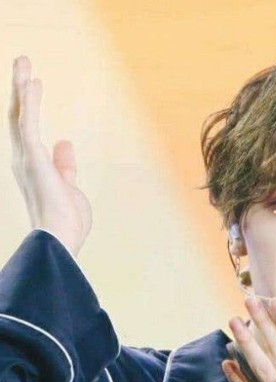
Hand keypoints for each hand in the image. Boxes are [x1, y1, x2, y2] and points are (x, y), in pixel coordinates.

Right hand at [9, 56, 91, 256]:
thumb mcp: (69, 186)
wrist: (60, 238)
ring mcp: (26, 159)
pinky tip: (33, 81)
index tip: (33, 86)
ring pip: (19, 115)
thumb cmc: (66, 221)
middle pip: (18, 118)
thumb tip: (65, 143)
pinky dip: (30, 101)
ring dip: (22, 88)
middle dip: (20, 92)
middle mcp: (24, 161)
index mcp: (33, 169)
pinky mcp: (32, 157)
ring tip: (24, 62)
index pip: (28, 132)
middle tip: (23, 67)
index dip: (29, 108)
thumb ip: (65, 165)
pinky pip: (29, 122)